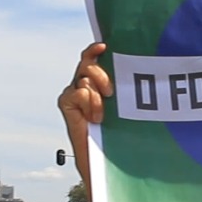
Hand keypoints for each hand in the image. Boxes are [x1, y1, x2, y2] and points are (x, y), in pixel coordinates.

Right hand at [57, 43, 112, 174]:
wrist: (102, 154)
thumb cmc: (118, 129)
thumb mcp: (123, 103)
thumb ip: (123, 85)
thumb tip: (135, 68)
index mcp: (96, 80)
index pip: (92, 57)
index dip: (95, 50)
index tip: (104, 46)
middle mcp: (83, 83)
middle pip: (88, 64)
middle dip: (100, 74)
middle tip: (110, 92)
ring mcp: (72, 92)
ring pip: (85, 79)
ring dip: (97, 97)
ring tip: (102, 114)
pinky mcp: (65, 101)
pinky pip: (80, 92)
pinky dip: (90, 104)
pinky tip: (94, 118)